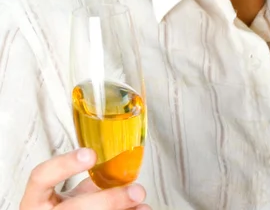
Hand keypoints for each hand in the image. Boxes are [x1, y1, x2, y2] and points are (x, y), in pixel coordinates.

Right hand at [20, 149, 149, 209]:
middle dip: (107, 201)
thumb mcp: (73, 194)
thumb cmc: (66, 209)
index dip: (64, 165)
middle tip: (136, 192)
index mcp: (37, 199)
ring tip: (143, 206)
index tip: (91, 154)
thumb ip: (95, 179)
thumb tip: (129, 169)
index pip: (40, 177)